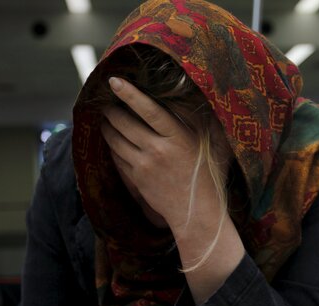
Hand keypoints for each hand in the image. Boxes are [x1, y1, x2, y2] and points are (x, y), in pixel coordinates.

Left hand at [100, 77, 226, 230]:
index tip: (114, 81)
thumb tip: (196, 98)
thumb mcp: (212, 145)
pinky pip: (117, 157)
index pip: (150, 110)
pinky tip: (113, 140)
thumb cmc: (208, 175)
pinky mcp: (136, 179)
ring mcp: (144, 166)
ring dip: (107, 126)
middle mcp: (159, 150)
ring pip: (116, 140)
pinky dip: (112, 146)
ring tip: (105, 118)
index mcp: (179, 138)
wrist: (196, 212)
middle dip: (111, 110)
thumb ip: (203, 121)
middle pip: (125, 123)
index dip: (130, 94)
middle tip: (106, 101)